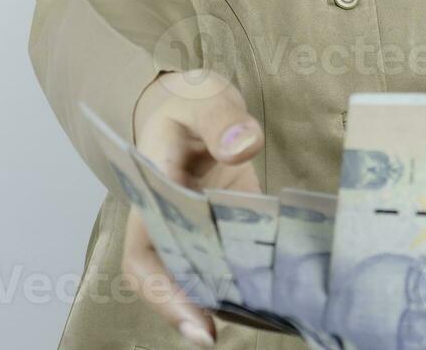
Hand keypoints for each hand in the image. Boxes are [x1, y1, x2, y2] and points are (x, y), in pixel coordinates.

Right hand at [123, 69, 263, 347]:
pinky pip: (233, 261)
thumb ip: (222, 119)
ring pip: (203, 276)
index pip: (145, 254)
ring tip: (263, 316)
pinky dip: (251, 278)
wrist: (194, 103)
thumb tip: (242, 147)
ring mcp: (198, 228)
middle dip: (194, 310)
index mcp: (152, 192)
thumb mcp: (204, 99)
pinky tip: (279, 292)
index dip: (163, 294)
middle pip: (171, 278)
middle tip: (221, 336)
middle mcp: (170, 220)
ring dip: (226, 298)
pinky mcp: (226, 228)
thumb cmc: (190, 103)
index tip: (197, 324)